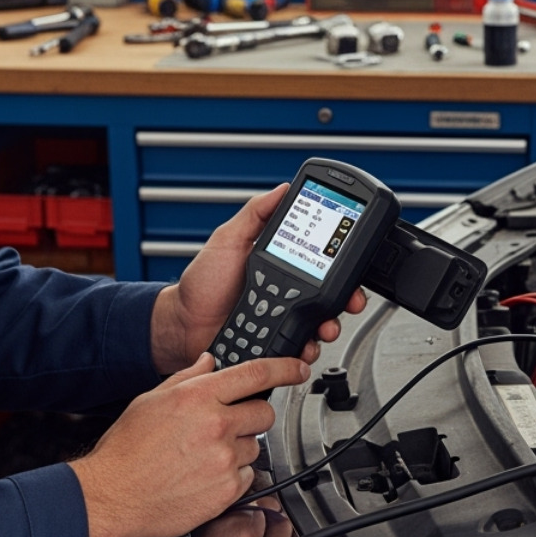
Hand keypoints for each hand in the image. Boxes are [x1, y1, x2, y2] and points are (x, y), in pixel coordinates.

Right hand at [68, 352, 308, 536]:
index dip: (285, 368)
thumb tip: (209, 362)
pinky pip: (247, 475)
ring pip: (255, 445)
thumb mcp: (150, 400)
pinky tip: (204, 477)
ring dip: (238, 449)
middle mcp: (216, 424)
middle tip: (227, 427)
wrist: (110, 497)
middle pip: (264, 412)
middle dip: (252, 416)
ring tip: (203, 457)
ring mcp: (224, 458)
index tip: (299, 369)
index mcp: (197, 396)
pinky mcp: (227, 489)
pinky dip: (232, 476)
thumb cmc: (125, 451)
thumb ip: (186, 378)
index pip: (256, 374)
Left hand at [150, 184, 367, 374]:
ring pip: (323, 322)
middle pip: (332, 293)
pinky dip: (308, 348)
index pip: (321, 258)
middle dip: (347, 297)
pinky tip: (302, 344)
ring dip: (330, 325)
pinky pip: (303, 346)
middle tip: (349, 300)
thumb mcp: (228, 239)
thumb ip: (255, 213)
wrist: (183, 325)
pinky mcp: (279, 343)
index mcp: (282, 262)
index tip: (352, 259)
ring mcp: (285, 317)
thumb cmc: (201, 282)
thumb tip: (282, 188)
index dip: (341, 260)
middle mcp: (289, 290)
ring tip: (324, 326)